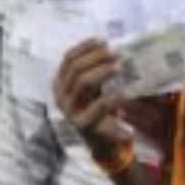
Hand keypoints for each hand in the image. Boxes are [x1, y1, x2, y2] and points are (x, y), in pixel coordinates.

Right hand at [53, 40, 169, 157]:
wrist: (104, 143)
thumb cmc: (99, 110)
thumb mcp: (93, 88)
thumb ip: (94, 70)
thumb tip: (107, 45)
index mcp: (59, 83)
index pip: (68, 58)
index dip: (85, 47)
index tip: (104, 41)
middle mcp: (60, 96)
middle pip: (76, 68)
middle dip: (97, 57)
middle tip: (116, 54)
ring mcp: (69, 110)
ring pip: (84, 82)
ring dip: (103, 71)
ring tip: (120, 67)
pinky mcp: (82, 124)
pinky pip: (99, 105)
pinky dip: (113, 96)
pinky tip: (124, 92)